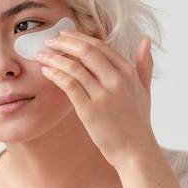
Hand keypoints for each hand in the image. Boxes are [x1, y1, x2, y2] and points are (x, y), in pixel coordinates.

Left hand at [37, 31, 156, 167]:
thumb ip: (144, 65)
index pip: (100, 46)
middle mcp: (117, 80)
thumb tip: (146, 40)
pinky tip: (46, 72)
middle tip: (49, 41)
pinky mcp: (90, 111)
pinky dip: (55, 74)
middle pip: (86, 51)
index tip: (64, 34)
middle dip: (64, 42)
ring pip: (74, 67)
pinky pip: (69, 85)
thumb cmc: (138, 123)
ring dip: (54, 58)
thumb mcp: (145, 90)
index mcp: (129, 73)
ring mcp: (104, 95)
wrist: (136, 152)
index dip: (79, 38)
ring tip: (41, 56)